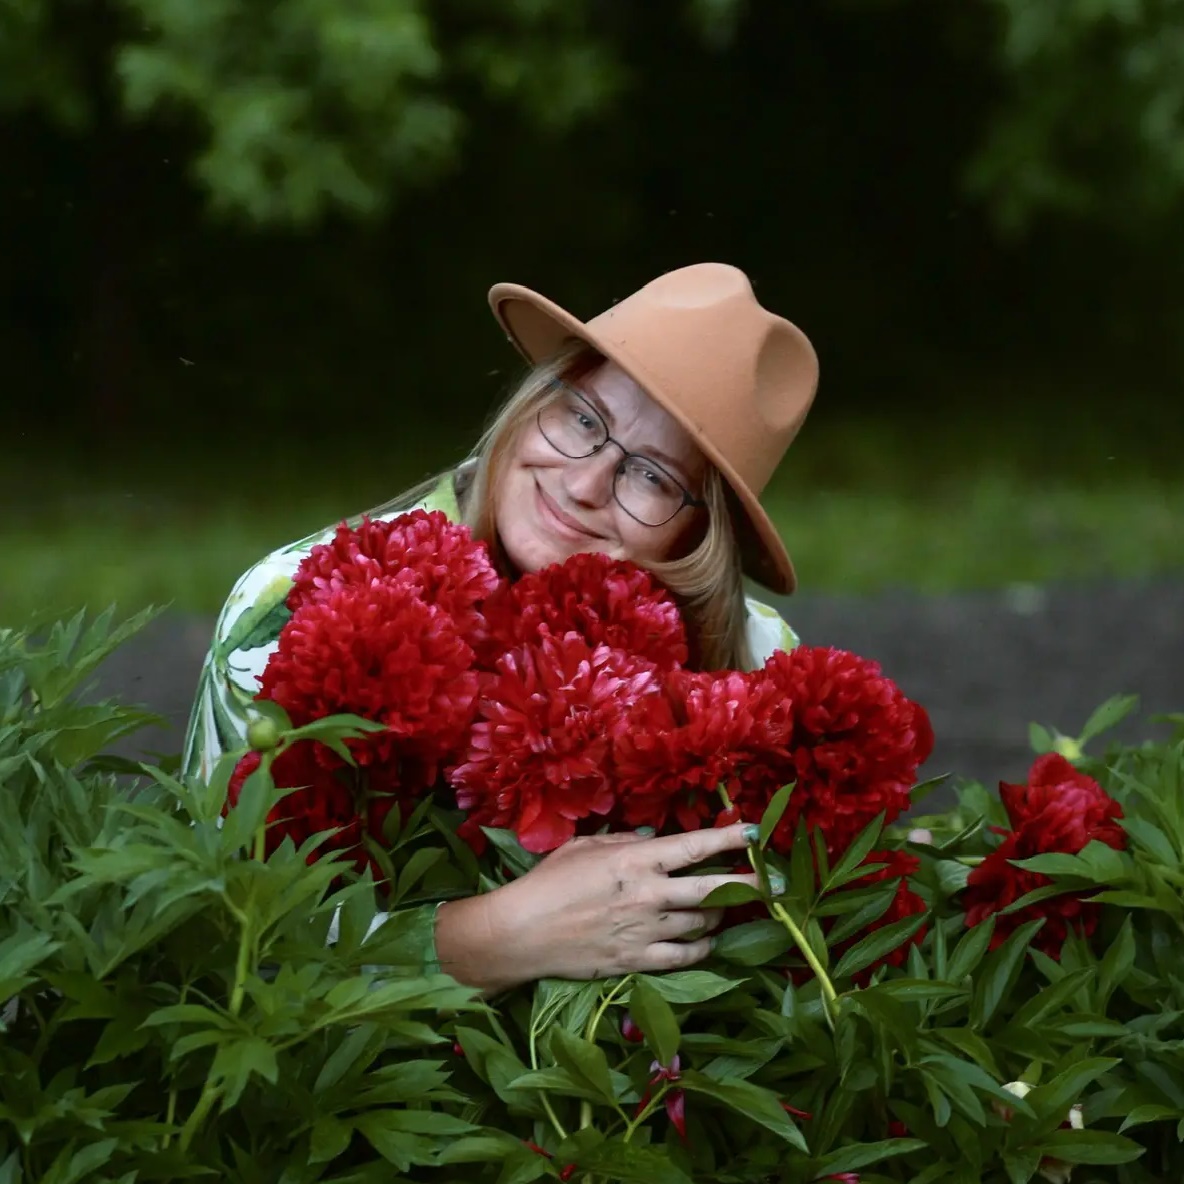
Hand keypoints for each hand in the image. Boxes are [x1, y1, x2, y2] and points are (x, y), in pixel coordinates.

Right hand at [434, 822, 775, 992]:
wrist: (520, 933)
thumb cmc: (548, 882)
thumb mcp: (584, 847)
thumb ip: (625, 840)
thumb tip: (654, 839)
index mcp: (636, 859)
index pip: (696, 846)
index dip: (730, 838)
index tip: (755, 833)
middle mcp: (649, 894)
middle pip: (714, 889)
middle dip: (749, 885)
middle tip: (772, 883)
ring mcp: (646, 930)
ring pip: (703, 924)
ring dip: (718, 916)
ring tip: (723, 909)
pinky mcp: (638, 961)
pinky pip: (685, 957)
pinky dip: (702, 948)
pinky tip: (706, 942)